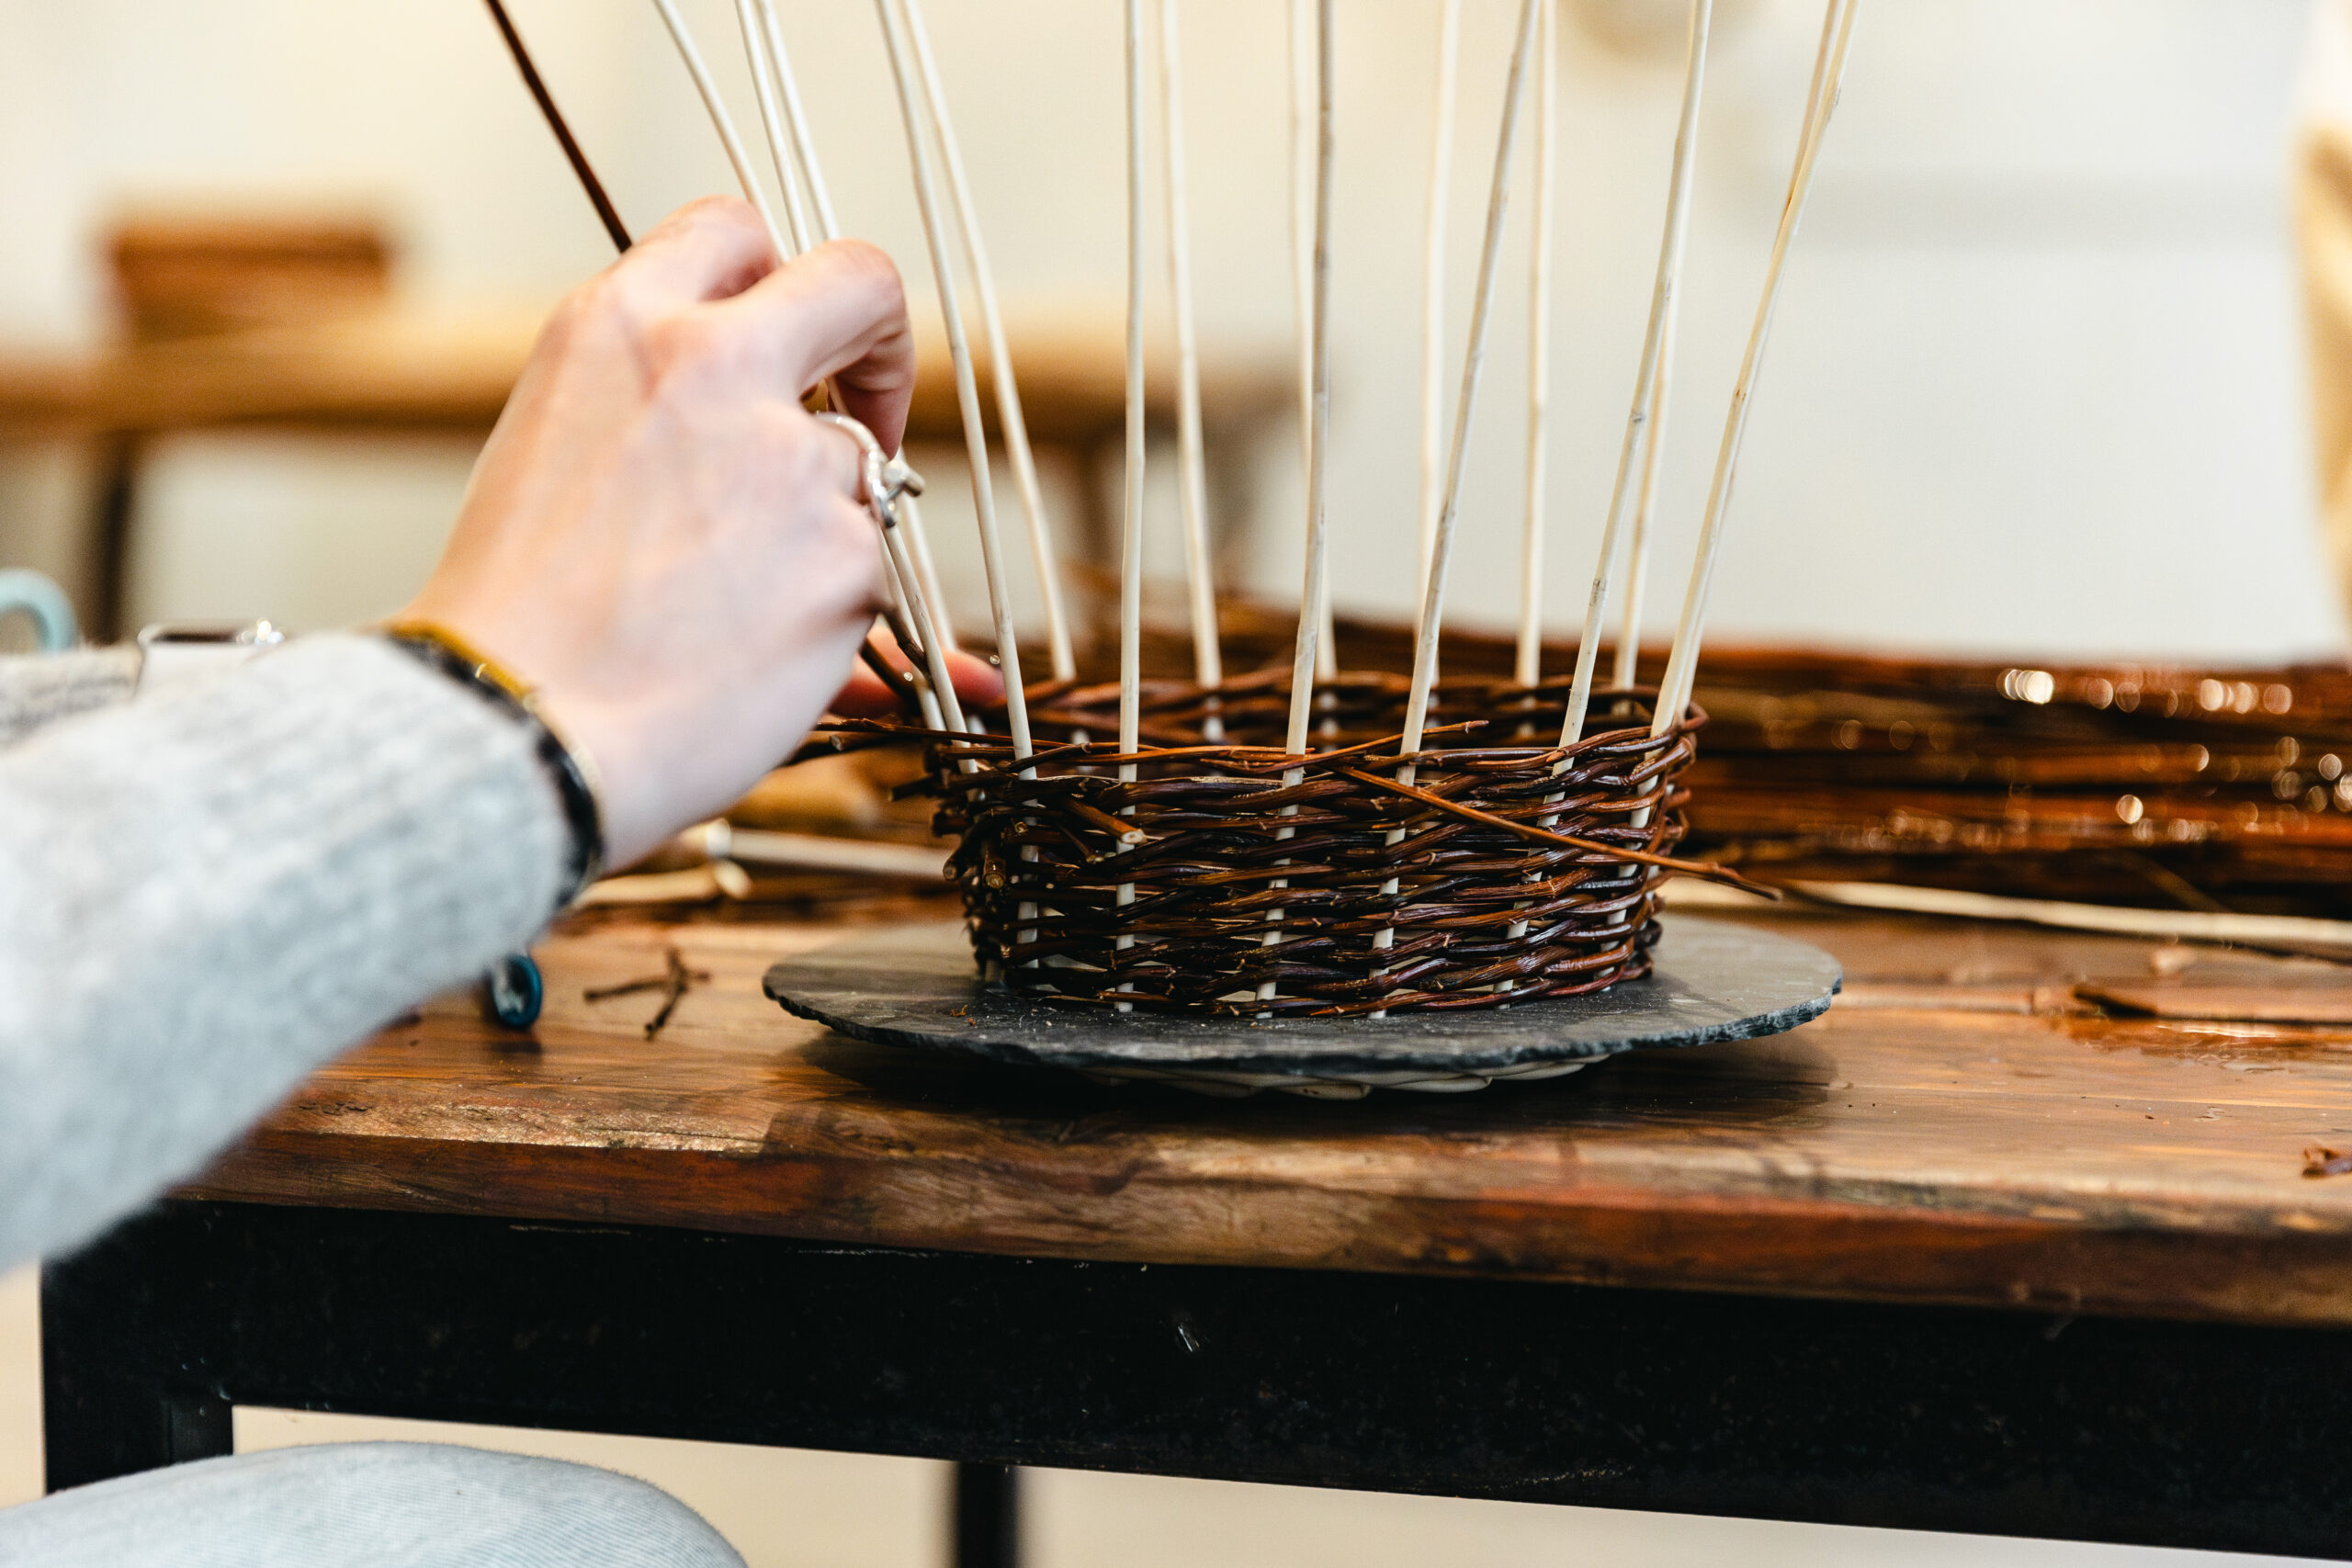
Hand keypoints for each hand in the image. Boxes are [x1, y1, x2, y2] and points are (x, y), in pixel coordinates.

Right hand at [400, 197, 991, 865]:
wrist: (515, 725)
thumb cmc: (518, 618)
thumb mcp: (559, 446)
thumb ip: (662, 405)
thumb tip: (772, 412)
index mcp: (617, 325)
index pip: (738, 229)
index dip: (785, 282)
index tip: (795, 344)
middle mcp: (710, 364)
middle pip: (859, 284)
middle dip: (882, 343)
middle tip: (873, 408)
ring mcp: (791, 458)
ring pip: (858, 471)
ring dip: (820, 533)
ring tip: (723, 612)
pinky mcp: (849, 554)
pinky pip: (870, 575)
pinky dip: (832, 615)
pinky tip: (749, 657)